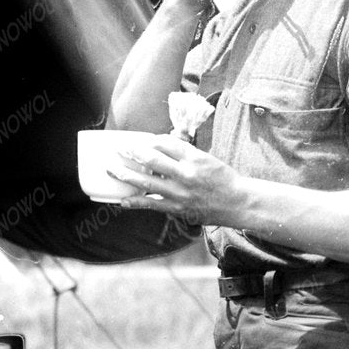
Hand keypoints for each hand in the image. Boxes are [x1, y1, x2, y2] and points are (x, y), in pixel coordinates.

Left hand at [112, 133, 247, 222]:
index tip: (143, 141)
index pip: (166, 143)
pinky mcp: (177, 208)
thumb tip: (163, 141)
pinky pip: (151, 205)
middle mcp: (186, 173)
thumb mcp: (207, 158)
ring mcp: (180, 192)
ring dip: (126, 174)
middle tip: (120, 149)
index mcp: (194, 157)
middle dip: (132, 152)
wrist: (237, 202)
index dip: (150, 140)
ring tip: (111, 169)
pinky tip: (122, 200)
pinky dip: (135, 202)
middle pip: (152, 158)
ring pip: (146, 181)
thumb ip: (185, 151)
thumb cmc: (223, 179)